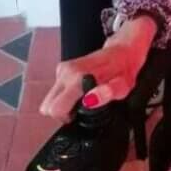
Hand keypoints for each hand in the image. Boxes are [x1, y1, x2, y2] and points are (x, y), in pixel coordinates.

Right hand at [40, 16, 156, 121]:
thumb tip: (91, 99)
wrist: (121, 52)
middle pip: (47, 105)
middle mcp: (66, 72)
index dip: (65, 118)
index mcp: (78, 77)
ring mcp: (62, 69)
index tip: (78, 116)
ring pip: (50, 99)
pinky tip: (80, 91)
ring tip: (83, 98)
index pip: (54, 108)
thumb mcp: (123, 87)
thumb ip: (107, 94)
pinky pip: (56, 91)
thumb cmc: (122, 70)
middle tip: (80, 109)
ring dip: (64, 103)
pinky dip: (65, 96)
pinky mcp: (62, 69)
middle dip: (61, 113)